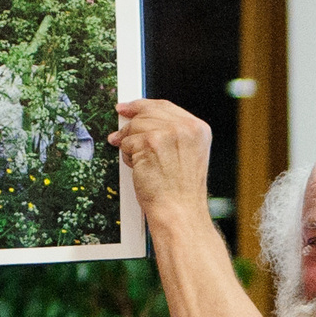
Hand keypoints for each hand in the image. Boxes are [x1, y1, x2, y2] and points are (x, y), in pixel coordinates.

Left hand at [108, 99, 214, 218]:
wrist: (180, 211)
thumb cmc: (181, 192)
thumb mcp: (187, 156)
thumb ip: (171, 136)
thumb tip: (142, 123)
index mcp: (198, 129)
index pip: (165, 106)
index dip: (142, 105)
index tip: (128, 107)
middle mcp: (185, 127)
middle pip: (147, 112)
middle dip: (130, 124)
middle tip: (117, 135)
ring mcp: (168, 133)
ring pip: (135, 126)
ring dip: (129, 144)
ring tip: (136, 162)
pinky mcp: (150, 142)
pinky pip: (127, 142)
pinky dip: (127, 156)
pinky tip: (137, 168)